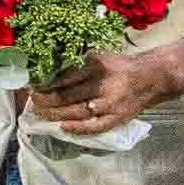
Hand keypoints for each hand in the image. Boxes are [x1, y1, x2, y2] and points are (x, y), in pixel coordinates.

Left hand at [27, 41, 183, 135]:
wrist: (151, 77)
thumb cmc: (119, 67)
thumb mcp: (99, 57)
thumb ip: (78, 63)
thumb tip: (50, 68)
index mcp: (97, 65)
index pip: (66, 76)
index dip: (47, 82)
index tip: (33, 86)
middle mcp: (104, 83)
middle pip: (68, 94)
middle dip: (47, 99)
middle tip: (33, 102)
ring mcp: (111, 103)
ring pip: (79, 110)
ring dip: (56, 114)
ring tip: (40, 114)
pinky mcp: (118, 117)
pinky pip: (96, 126)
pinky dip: (79, 128)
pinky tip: (63, 127)